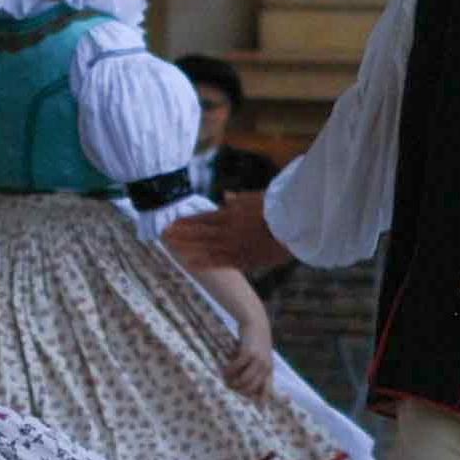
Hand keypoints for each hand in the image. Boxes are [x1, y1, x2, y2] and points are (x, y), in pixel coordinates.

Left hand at [164, 192, 290, 276]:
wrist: (295, 227)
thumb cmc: (280, 208)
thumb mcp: (257, 197)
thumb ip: (239, 199)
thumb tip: (226, 195)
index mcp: (231, 214)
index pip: (203, 218)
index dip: (187, 221)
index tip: (173, 223)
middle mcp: (228, 231)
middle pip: (199, 233)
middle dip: (181, 234)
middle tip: (164, 235)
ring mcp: (234, 246)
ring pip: (204, 248)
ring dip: (187, 248)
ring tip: (171, 248)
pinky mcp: (243, 260)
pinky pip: (219, 262)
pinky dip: (203, 263)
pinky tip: (189, 264)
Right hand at [219, 309, 274, 397]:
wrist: (256, 323)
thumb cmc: (255, 342)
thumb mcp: (260, 357)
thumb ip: (256, 370)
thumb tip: (243, 385)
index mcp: (269, 370)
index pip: (267, 390)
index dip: (262, 401)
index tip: (259, 410)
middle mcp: (265, 367)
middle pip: (251, 388)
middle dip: (239, 391)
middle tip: (229, 388)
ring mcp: (258, 361)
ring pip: (244, 380)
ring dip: (232, 382)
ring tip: (226, 379)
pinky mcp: (248, 353)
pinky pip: (236, 368)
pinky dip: (229, 371)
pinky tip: (225, 369)